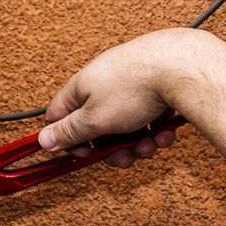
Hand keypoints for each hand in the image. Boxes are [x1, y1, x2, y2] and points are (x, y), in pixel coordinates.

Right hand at [37, 30, 193, 167]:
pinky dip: (155, 129)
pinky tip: (164, 132)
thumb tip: (44, 140)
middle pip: (98, 127)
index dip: (67, 140)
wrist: (180, 67)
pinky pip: (148, 117)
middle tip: (125, 157)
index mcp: (81, 87)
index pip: (59, 116)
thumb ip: (70, 131)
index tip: (83, 154)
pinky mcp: (154, 87)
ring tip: (151, 145)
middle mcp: (103, 83)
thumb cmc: (136, 86)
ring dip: (138, 143)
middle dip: (113, 148)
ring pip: (127, 126)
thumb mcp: (95, 119)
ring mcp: (130, 84)